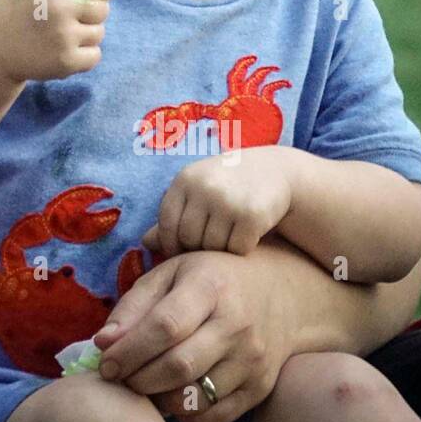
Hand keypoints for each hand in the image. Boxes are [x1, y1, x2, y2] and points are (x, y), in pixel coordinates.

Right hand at [0, 0, 115, 82]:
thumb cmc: (18, 8)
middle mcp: (60, 8)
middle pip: (103, 9)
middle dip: (92, 13)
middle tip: (71, 17)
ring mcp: (63, 37)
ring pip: (99, 33)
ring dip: (85, 34)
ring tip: (60, 34)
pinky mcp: (66, 62)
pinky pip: (95, 55)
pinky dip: (84, 55)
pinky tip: (63, 50)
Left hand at [92, 248, 292, 421]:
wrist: (279, 292)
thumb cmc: (211, 279)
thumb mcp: (170, 274)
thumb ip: (133, 306)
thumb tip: (103, 343)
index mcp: (209, 286)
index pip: (165, 326)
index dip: (130, 350)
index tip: (106, 363)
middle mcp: (236, 323)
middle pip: (179, 365)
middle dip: (139, 378)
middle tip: (120, 377)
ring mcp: (252, 358)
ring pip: (196, 396)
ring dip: (159, 399)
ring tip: (145, 385)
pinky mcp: (260, 386)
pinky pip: (215, 416)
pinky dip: (185, 414)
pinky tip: (173, 395)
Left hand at [141, 148, 295, 258]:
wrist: (276, 171)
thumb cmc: (227, 185)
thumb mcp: (197, 191)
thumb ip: (173, 216)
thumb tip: (144, 244)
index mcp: (185, 179)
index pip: (167, 223)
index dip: (171, 242)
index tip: (181, 250)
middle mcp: (205, 187)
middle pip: (189, 238)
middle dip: (198, 247)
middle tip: (212, 240)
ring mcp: (229, 200)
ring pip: (213, 247)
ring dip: (221, 249)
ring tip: (230, 234)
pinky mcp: (253, 215)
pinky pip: (238, 249)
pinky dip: (242, 249)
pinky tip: (248, 235)